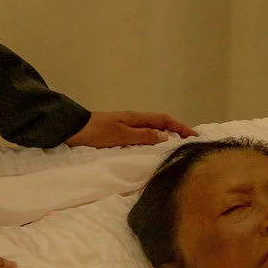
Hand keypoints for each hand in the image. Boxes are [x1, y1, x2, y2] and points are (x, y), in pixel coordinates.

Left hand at [65, 109, 196, 147]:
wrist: (72, 129)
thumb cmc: (96, 132)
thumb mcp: (121, 136)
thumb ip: (143, 136)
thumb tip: (165, 137)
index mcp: (136, 118)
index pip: (164, 120)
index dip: (181, 127)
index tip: (195, 136)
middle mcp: (133, 120)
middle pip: (160, 123)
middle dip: (176, 130)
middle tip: (189, 142)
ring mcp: (126, 126)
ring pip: (152, 129)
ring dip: (165, 136)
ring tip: (175, 146)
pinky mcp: (118, 133)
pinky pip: (142, 135)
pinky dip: (152, 140)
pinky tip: (152, 149)